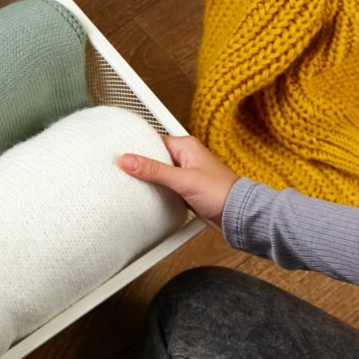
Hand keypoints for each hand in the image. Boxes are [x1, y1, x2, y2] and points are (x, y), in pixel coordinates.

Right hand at [120, 136, 237, 230]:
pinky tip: (147, 197)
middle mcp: (186, 158)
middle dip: (140, 166)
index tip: (120, 156)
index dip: (137, 149)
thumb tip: (128, 160)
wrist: (237, 216)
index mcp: (186, 147)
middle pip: (154, 159)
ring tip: (130, 184)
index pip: (154, 142)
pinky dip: (156, 192)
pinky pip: (165, 188)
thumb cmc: (220, 193)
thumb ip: (154, 170)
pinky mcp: (186, 191)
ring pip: (159, 175)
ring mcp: (186, 175)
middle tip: (122, 171)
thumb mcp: (182, 180)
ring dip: (148, 181)